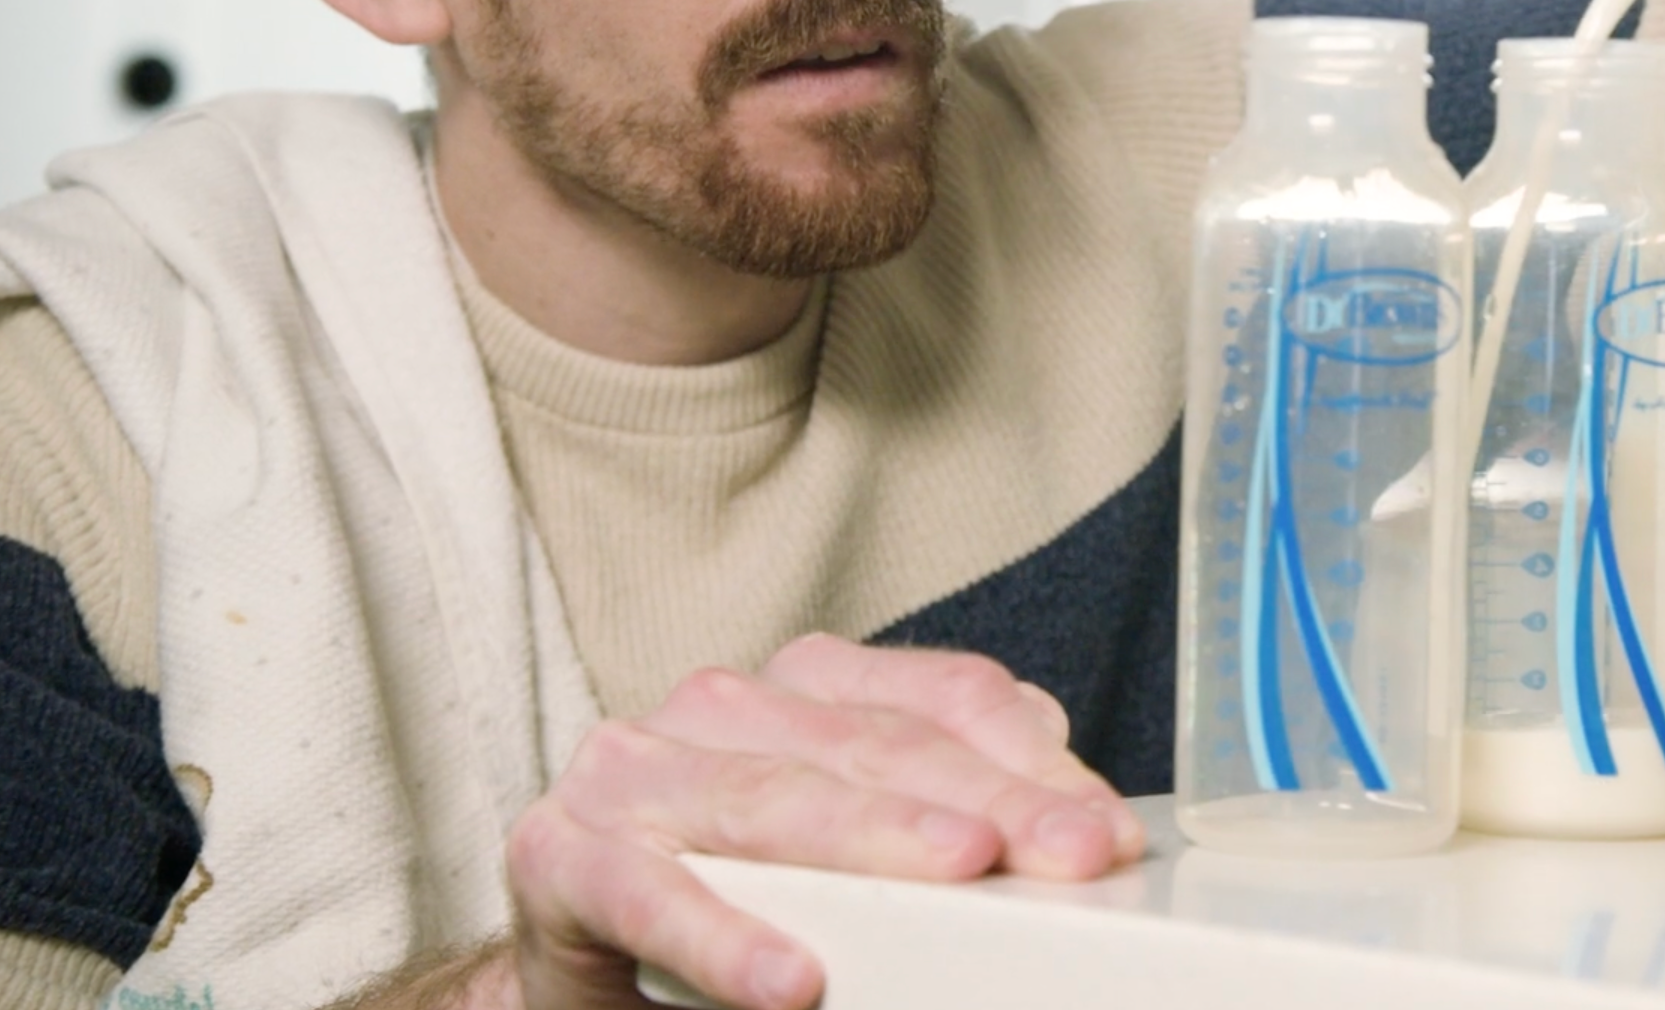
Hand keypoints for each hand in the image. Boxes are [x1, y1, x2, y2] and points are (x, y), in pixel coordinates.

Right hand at [498, 636, 1142, 1009]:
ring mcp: (635, 770)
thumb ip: (961, 816)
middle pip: (878, 748)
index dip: (1032, 760)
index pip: (944, 700)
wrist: (591, 974)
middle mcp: (722, 705)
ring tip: (960, 877)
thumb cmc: (747, 903)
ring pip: (775, 798)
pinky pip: (651, 892)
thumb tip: (1086, 828)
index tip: (1105, 831)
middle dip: (986, 804)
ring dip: (876, 842)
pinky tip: (789, 978)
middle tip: (1071, 856)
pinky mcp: (559, 852)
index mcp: (810, 685)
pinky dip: (724, 936)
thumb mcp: (867, 854)